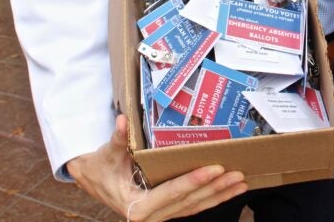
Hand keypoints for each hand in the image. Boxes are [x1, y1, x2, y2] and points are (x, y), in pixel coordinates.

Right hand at [67, 115, 247, 220]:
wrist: (93, 181)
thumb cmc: (101, 167)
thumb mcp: (107, 154)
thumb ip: (118, 140)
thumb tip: (122, 121)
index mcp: (137, 206)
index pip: (172, 192)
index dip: (194, 180)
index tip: (215, 168)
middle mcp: (151, 216)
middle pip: (189, 201)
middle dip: (215, 188)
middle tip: (237, 174)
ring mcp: (161, 216)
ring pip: (195, 207)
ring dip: (219, 195)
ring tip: (240, 182)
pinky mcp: (167, 211)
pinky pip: (192, 206)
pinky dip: (211, 198)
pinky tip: (228, 190)